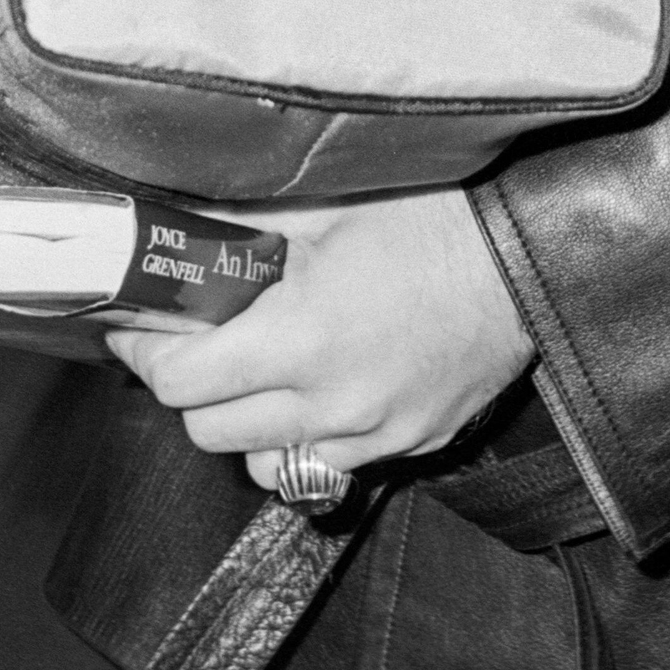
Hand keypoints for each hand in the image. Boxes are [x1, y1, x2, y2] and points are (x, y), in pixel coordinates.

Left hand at [103, 184, 533, 485]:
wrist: (530, 252)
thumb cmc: (435, 216)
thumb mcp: (328, 204)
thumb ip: (242, 219)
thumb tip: (174, 218)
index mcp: (305, 338)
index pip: (182, 380)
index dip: (147, 351)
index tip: (138, 327)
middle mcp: (334, 403)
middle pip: (209, 431)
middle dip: (190, 386)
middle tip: (193, 341)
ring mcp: (374, 434)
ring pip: (262, 463)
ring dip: (243, 423)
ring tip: (254, 371)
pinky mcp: (409, 445)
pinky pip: (326, 466)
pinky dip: (304, 438)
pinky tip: (315, 391)